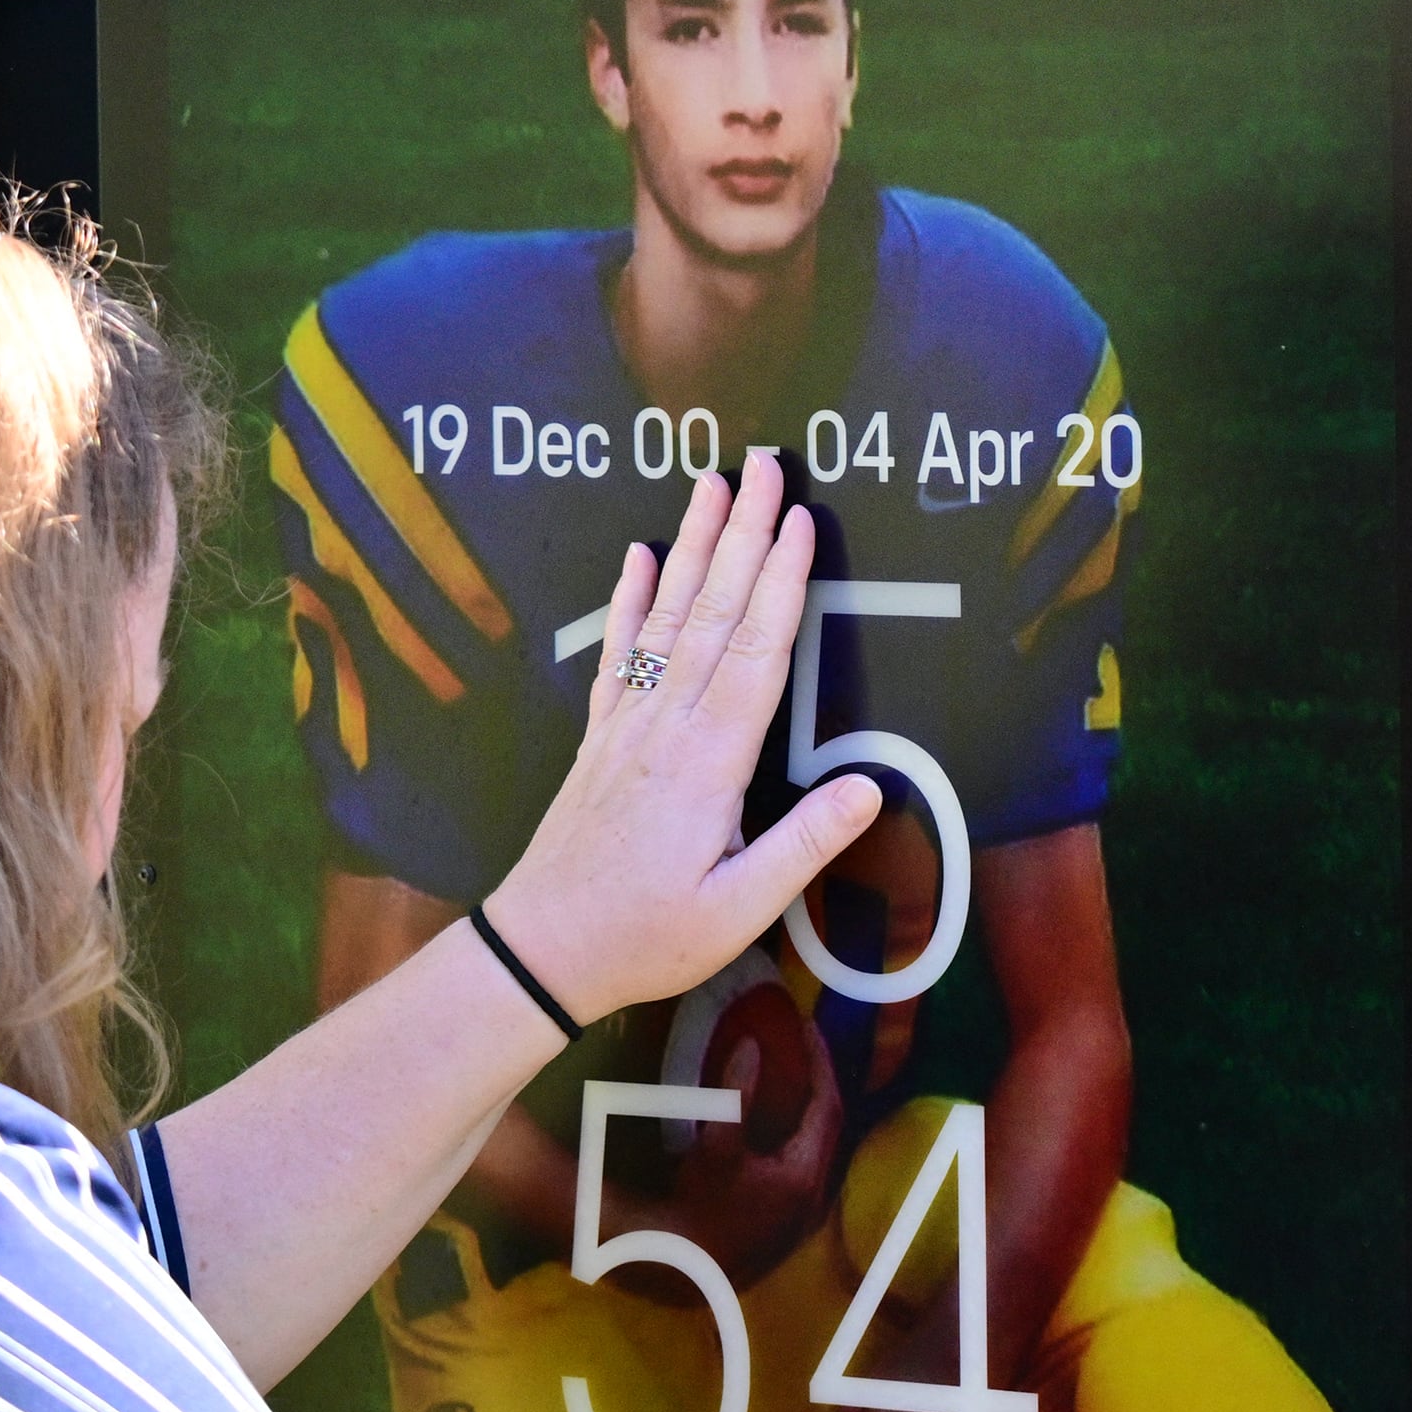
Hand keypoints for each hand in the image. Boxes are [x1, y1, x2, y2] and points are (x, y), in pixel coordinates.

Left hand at [481, 453, 880, 1024]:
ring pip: (668, 615)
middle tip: (765, 463)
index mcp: (709, 761)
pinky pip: (619, 651)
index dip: (783, 583)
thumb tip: (870, 787)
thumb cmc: (646, 936)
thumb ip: (804, 844)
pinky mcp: (600, 736)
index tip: (801, 520)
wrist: (540, 948)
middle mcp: (666, 724)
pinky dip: (628, 599)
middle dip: (743, 532)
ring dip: (692, 544)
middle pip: (714, 610)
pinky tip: (636, 555)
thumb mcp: (739, 909)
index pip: (757, 652)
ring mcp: (627, 723)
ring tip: (711, 481)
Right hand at [663, 995, 849, 1285]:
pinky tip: (783, 1127)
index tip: (809, 1030)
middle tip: (807, 1050)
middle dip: (822, 1085)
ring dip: (814, 1113)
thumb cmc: (698, 1206)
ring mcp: (806, 1214)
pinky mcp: (790, 1223)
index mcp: (807, 1175)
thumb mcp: (716, 1146)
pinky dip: (802, 1138)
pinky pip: (808, 1167)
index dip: (821, 1064)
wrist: (682, 1266)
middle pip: (832, 1128)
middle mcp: (817, 1196)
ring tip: (800, 1079)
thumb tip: (752, 1045)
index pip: (828, 1106)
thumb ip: (736, 1094)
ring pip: (822, 1150)